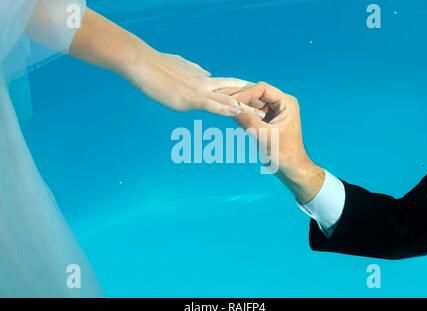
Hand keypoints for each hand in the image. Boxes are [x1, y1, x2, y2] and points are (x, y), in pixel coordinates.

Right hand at [70, 9, 261, 116]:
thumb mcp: (181, 68)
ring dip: (245, 109)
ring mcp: (198, 90)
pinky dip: (225, 109)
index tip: (258, 100)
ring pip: (226, 100)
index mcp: (203, 79)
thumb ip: (196, 72)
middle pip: (234, 93)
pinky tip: (236, 113)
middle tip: (268, 110)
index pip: (228, 87)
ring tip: (261, 117)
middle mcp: (205, 84)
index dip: (244, 93)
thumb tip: (207, 74)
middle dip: (251, 102)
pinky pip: (210, 103)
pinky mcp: (188, 97)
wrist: (141, 62)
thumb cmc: (157, 65)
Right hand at [218, 82, 324, 202]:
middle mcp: (280, 103)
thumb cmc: (284, 154)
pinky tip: (227, 112)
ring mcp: (272, 111)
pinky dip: (240, 112)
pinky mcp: (265, 119)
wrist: (291, 169)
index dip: (245, 93)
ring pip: (251, 102)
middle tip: (219, 96)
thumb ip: (249, 122)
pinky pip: (250, 111)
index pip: (262, 89)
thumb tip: (230, 108)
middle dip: (239, 96)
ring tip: (220, 103)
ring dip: (238, 104)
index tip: (230, 100)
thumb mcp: (266, 137)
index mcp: (286, 102)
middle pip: (255, 93)